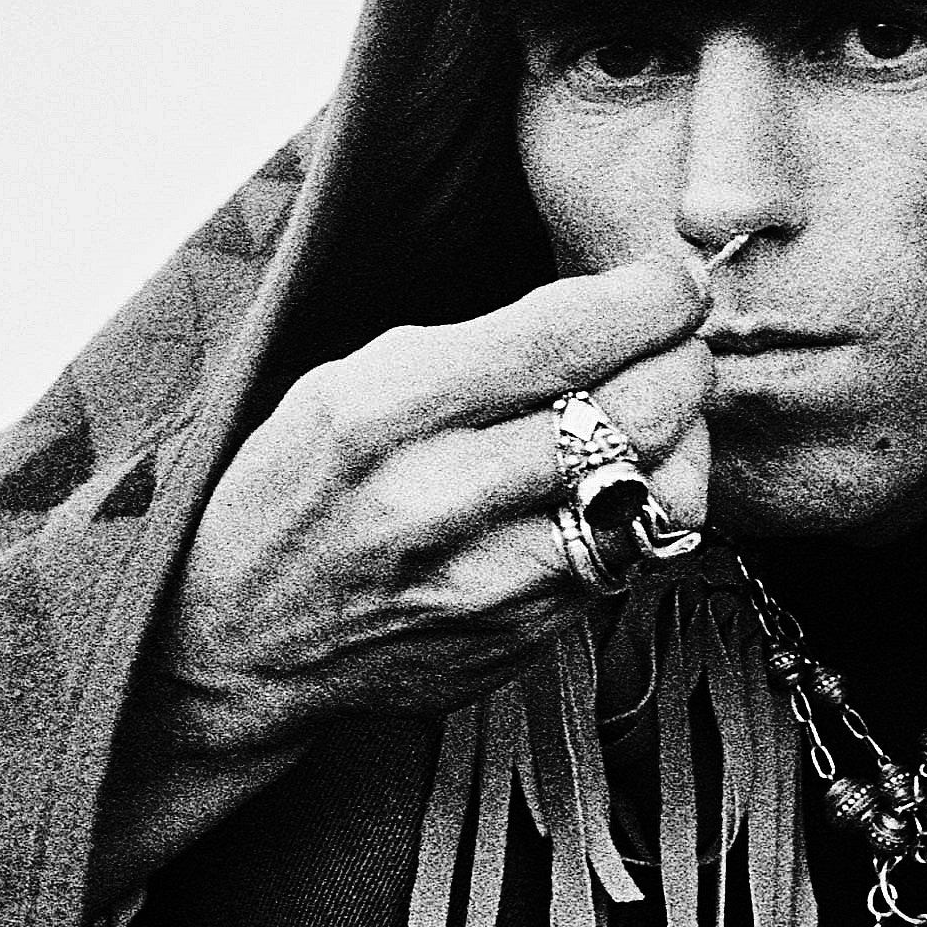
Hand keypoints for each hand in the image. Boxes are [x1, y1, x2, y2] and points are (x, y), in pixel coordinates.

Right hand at [149, 258, 715, 770]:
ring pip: (658, 493)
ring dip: (684, 440)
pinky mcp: (521, 638)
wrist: (240, 644)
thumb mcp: (347, 385)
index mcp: (381, 412)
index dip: (650, 297)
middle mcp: (438, 500)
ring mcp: (487, 583)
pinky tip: (615, 486)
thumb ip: (473, 347)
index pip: (563, 334)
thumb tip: (609, 307)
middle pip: (636, 411)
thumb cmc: (295, 494)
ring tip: (662, 414)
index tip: (671, 282)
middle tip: (680, 343)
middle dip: (685, 360)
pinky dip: (641, 510)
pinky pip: (629, 559)